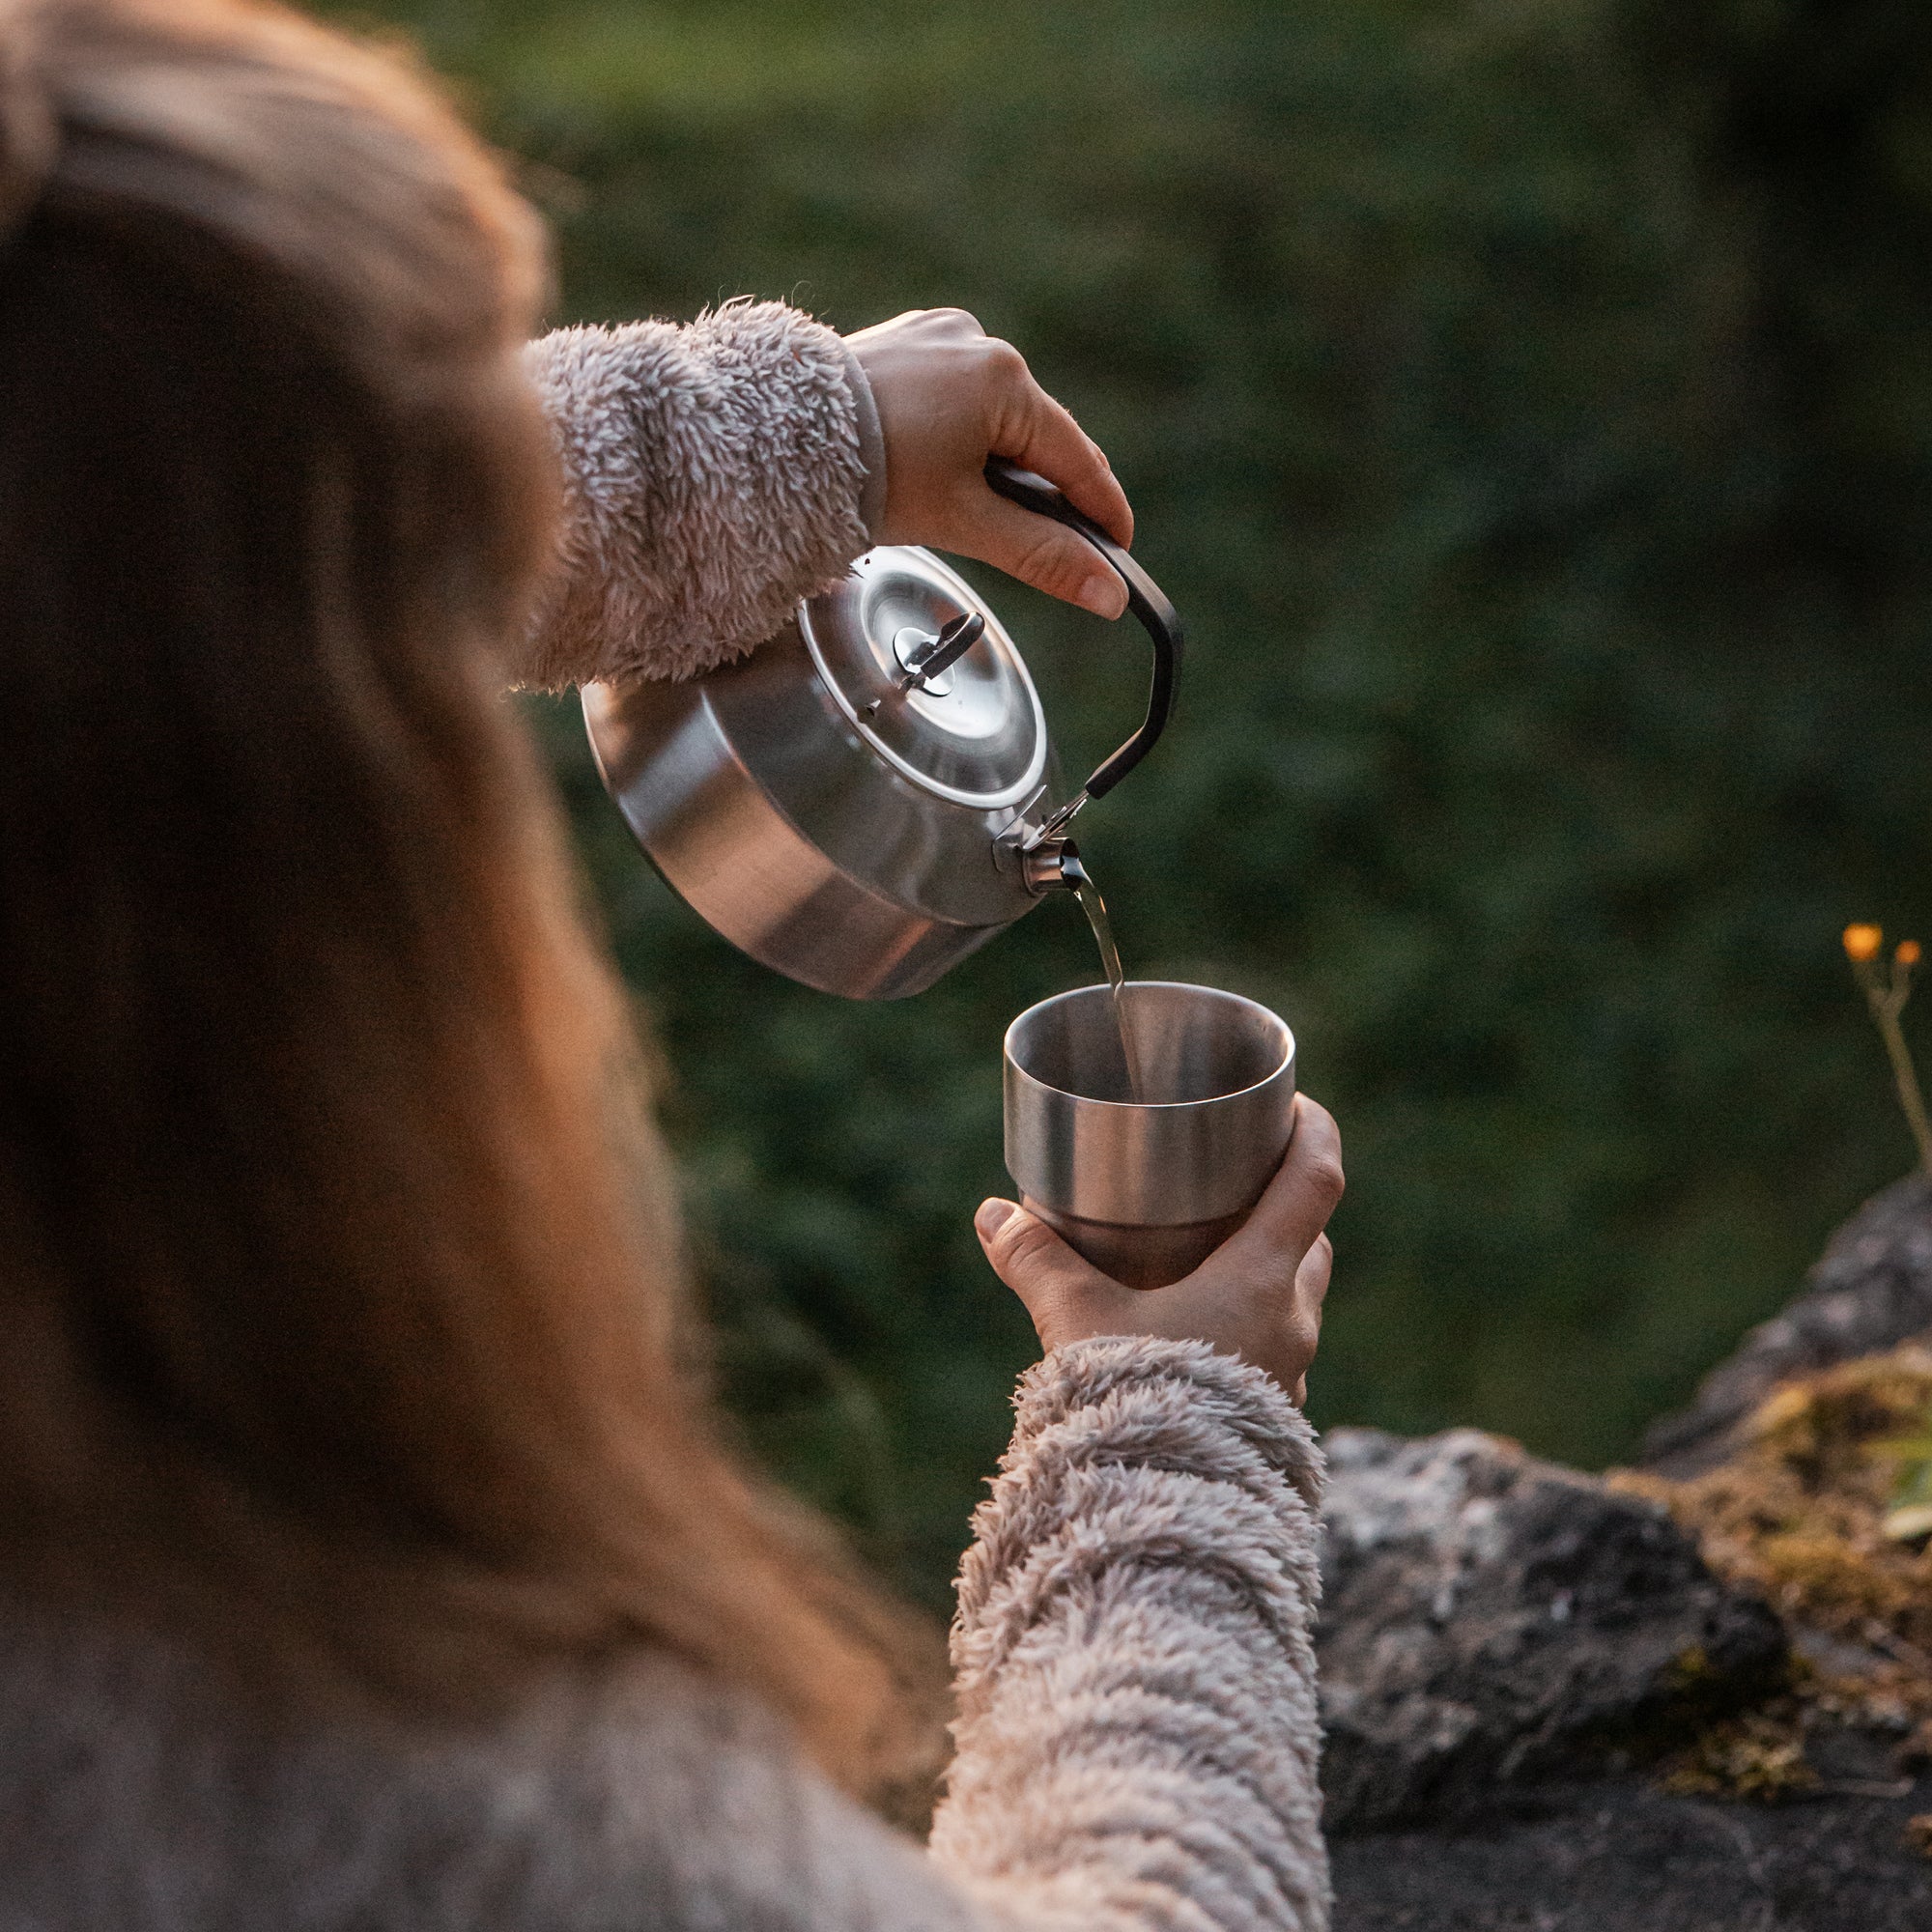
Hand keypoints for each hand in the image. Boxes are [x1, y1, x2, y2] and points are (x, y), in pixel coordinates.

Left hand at [844, 308, 1133, 617]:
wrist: (771, 440)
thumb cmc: (868, 476)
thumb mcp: (965, 524)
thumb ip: (1042, 556)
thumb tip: (1108, 594)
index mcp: (1005, 380)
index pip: (1075, 458)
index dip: (1101, 510)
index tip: (1119, 547)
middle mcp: (976, 344)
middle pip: (1035, 434)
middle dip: (1046, 490)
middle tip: (1057, 544)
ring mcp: (936, 337)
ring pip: (993, 415)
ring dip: (999, 463)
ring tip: (981, 513)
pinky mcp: (902, 344)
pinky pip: (952, 396)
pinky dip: (960, 435)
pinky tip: (939, 470)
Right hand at [973, 1095, 1342, 1401]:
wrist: (1162, 1514)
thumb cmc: (1129, 1402)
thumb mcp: (1076, 1320)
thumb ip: (1036, 1260)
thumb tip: (992, 1213)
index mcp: (1261, 1278)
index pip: (1315, 1180)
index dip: (1313, 1130)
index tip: (1295, 1104)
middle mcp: (1290, 1321)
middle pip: (1310, 1241)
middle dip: (1284, 1206)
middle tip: (1237, 1184)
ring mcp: (1290, 1375)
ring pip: (1295, 1301)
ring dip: (1268, 1272)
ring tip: (1212, 1259)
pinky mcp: (1274, 1419)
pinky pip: (1275, 1355)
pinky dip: (1250, 1329)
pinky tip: (1201, 1338)